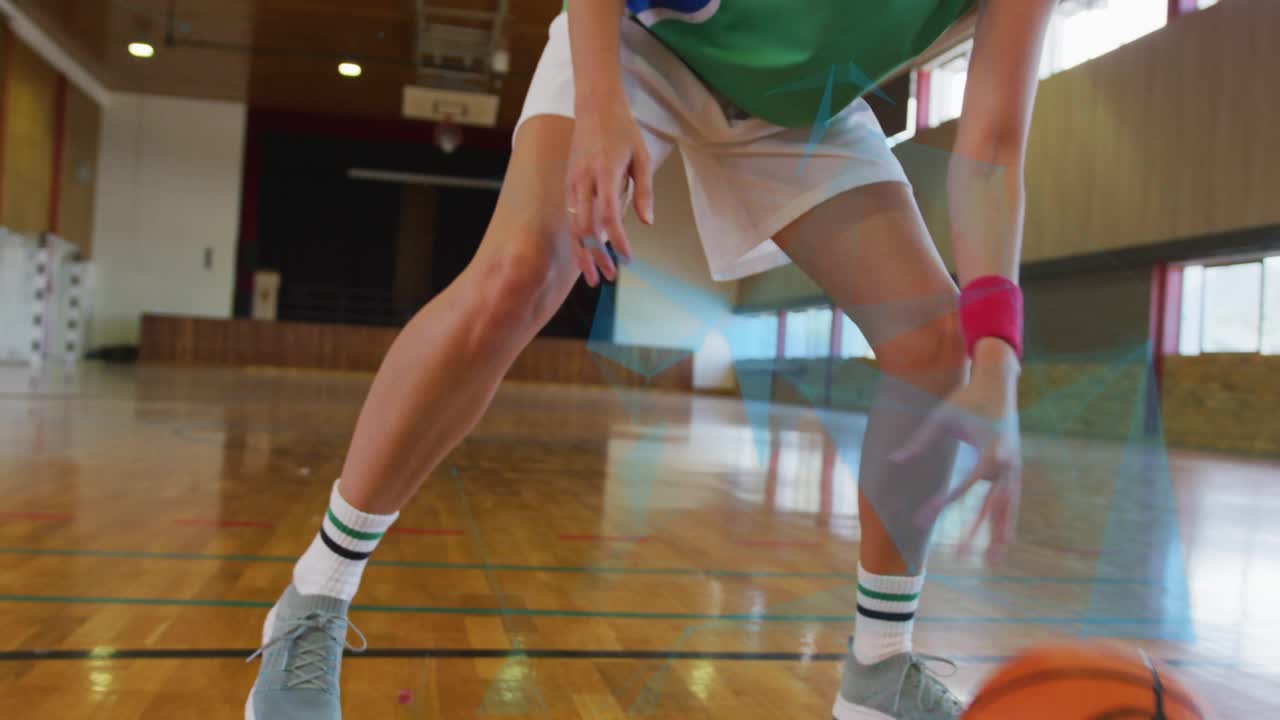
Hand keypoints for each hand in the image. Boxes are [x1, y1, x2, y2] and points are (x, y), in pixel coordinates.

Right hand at [566, 96, 654, 286]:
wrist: (595, 106)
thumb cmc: (622, 130)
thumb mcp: (642, 157)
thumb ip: (644, 191)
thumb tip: (647, 222)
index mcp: (605, 173)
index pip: (609, 215)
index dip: (617, 241)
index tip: (627, 258)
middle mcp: (584, 180)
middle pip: (585, 228)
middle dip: (596, 257)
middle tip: (609, 277)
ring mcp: (572, 182)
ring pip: (573, 226)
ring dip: (582, 253)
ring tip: (592, 276)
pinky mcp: (567, 183)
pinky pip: (570, 217)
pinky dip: (577, 239)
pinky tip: (584, 254)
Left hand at [893, 339, 1022, 563]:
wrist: (999, 382)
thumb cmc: (967, 398)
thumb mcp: (941, 416)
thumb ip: (919, 440)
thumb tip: (894, 460)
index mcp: (989, 450)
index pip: (965, 485)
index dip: (942, 504)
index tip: (923, 520)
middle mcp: (1006, 463)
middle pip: (991, 507)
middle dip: (974, 534)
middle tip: (958, 558)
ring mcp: (1014, 468)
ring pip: (1006, 509)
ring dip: (999, 535)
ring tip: (992, 563)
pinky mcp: (1015, 469)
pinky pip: (1010, 500)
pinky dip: (1006, 520)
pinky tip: (1003, 541)